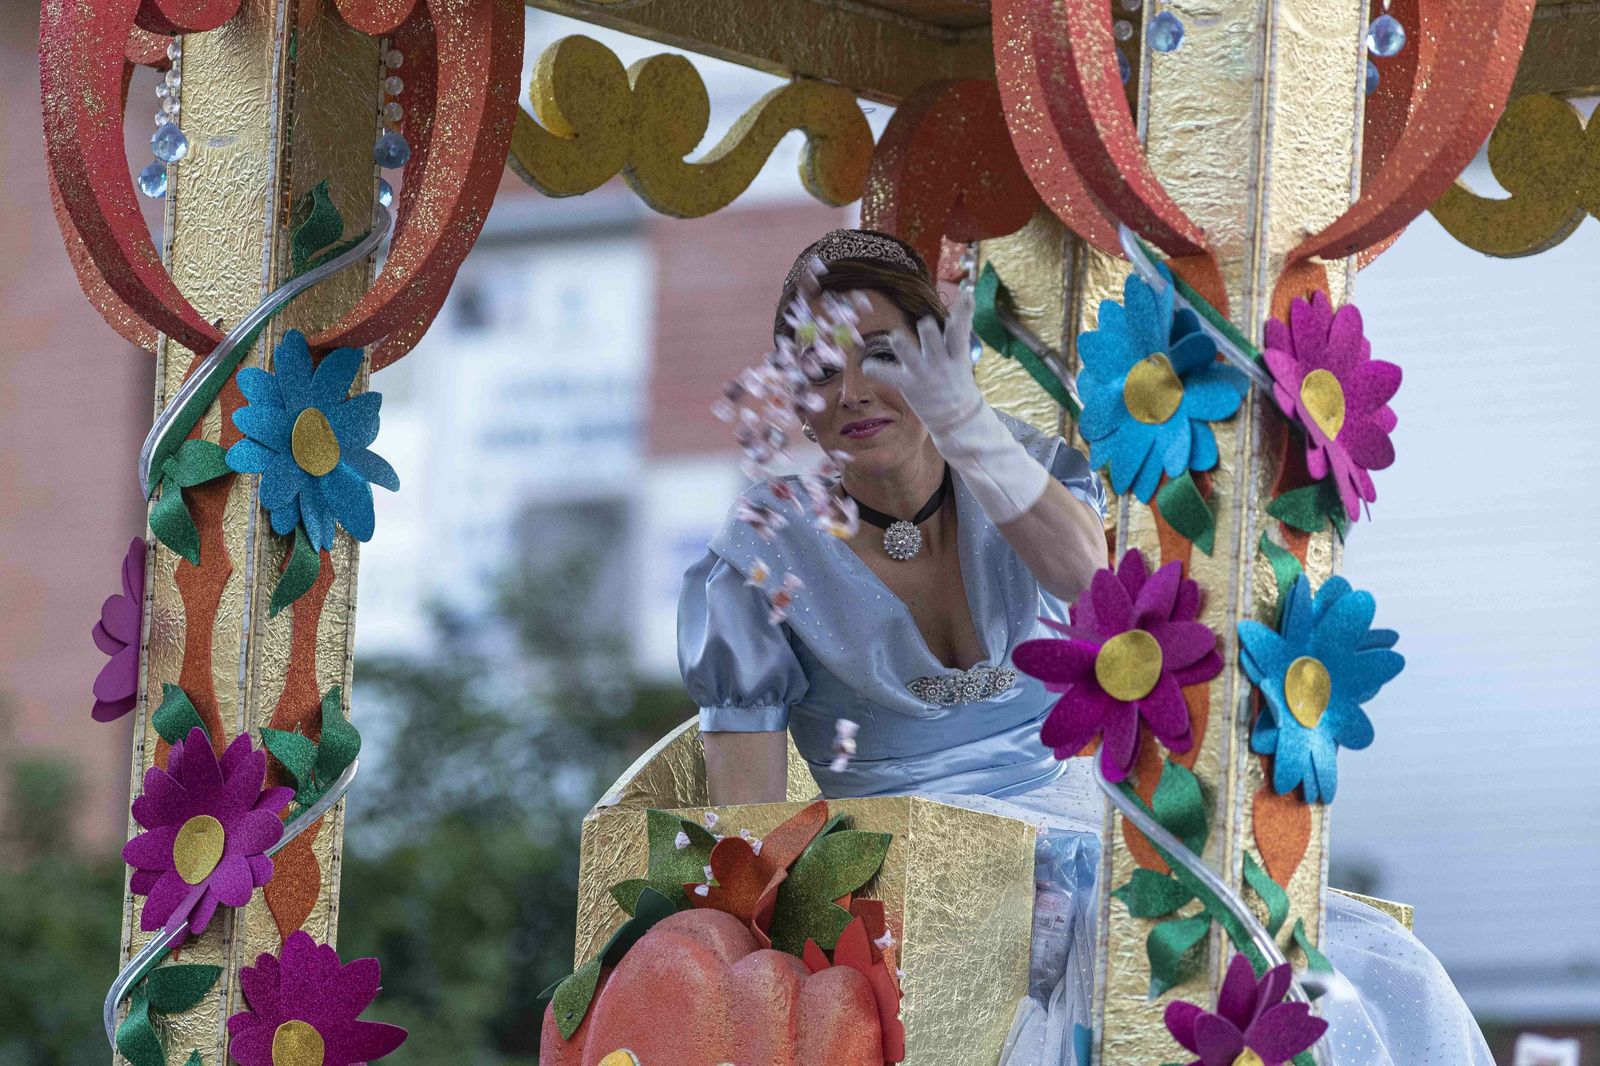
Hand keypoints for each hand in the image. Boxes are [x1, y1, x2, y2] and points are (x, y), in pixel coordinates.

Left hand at [864, 289, 983, 436]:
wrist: (957, 419)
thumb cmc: (956, 381)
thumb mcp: (963, 358)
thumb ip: (959, 333)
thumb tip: (965, 297)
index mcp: (956, 354)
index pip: (960, 329)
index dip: (964, 311)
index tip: (967, 294)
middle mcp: (939, 361)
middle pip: (930, 335)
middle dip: (927, 328)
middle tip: (925, 325)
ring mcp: (922, 373)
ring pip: (907, 350)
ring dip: (901, 342)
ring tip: (896, 337)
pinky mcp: (907, 385)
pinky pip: (886, 374)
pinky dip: (874, 368)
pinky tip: (866, 365)